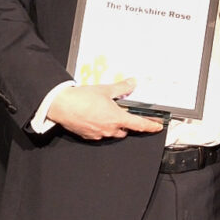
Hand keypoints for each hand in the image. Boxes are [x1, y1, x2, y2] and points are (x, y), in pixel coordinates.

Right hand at [46, 78, 163, 139]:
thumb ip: (122, 87)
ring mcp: (98, 134)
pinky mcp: (88, 136)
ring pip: (112, 132)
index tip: (157, 127)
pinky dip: (101, 127)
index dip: (150, 126)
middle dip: (127, 123)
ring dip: (114, 125)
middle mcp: (109, 129)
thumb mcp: (106, 89)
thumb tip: (132, 83)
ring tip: (107, 113)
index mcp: (117, 118)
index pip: (139, 125)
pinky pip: (100, 134)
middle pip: (125, 130)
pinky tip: (96, 117)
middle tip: (123, 113)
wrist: (62, 105)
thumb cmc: (82, 98)